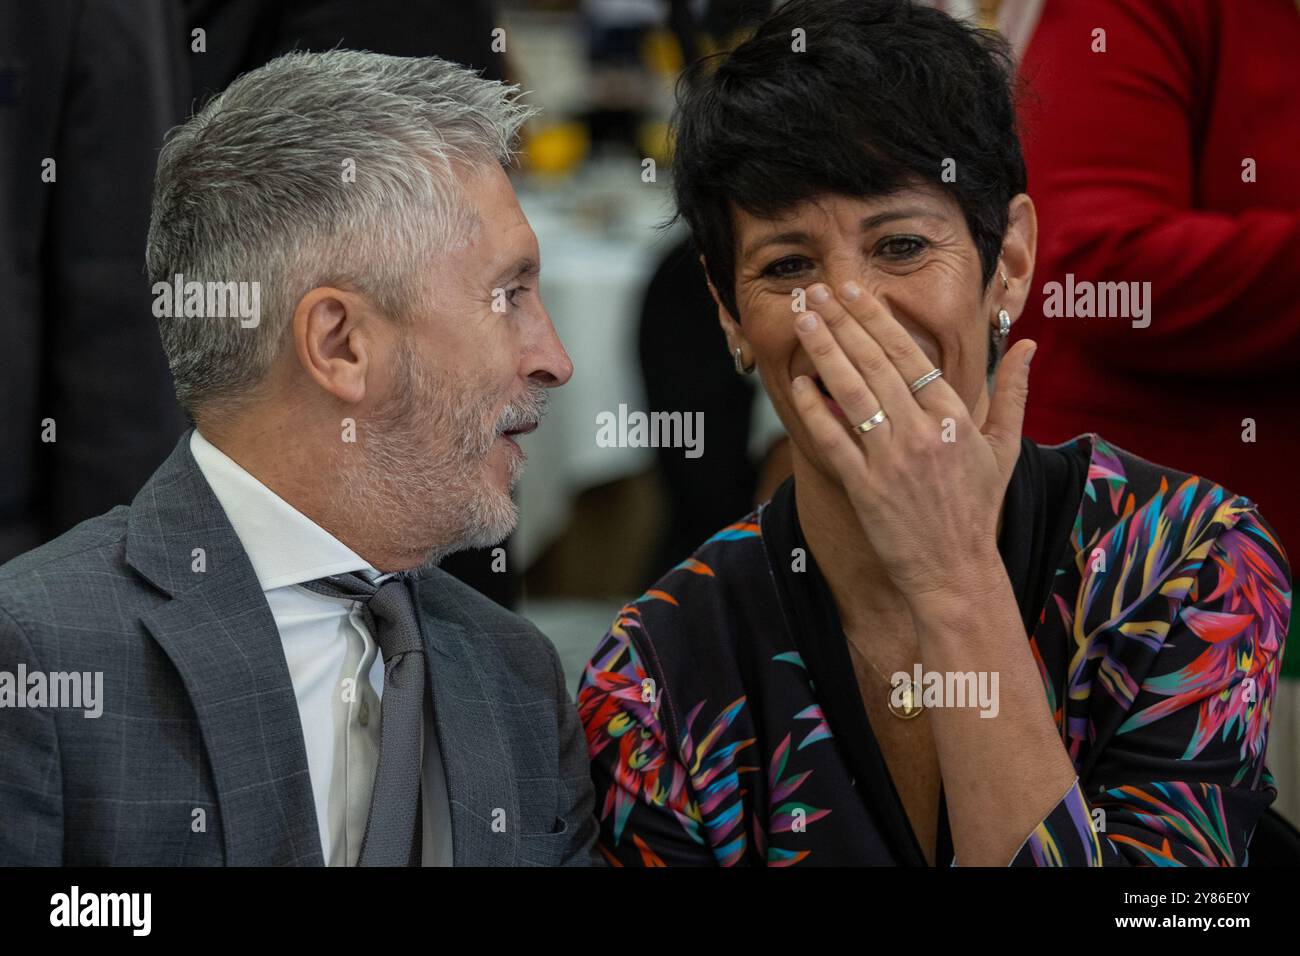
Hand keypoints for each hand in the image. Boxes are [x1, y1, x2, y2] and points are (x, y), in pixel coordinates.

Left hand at [788, 281, 1035, 600]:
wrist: (956, 573)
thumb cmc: (977, 511)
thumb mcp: (1004, 450)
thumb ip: (1013, 394)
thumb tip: (1029, 346)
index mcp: (956, 417)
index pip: (910, 355)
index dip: (877, 319)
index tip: (854, 291)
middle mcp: (924, 432)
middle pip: (875, 364)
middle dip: (842, 322)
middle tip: (814, 292)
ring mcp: (893, 460)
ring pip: (852, 393)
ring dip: (824, 351)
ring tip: (802, 320)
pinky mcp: (865, 488)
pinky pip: (833, 440)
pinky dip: (815, 410)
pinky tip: (799, 383)